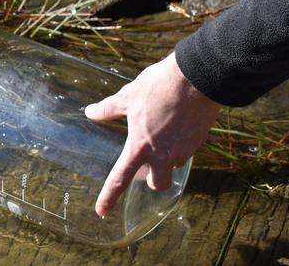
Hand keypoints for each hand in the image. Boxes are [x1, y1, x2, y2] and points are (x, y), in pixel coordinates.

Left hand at [85, 53, 220, 216]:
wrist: (197, 77)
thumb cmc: (159, 87)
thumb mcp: (127, 96)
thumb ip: (108, 110)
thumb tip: (90, 112)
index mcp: (140, 147)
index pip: (120, 179)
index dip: (109, 197)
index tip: (101, 211)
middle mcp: (162, 156)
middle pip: (158, 184)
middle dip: (153, 178)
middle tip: (148, 162)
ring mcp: (184, 151)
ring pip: (174, 166)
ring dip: (168, 159)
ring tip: (163, 134)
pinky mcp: (199, 142)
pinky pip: (187, 150)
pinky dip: (180, 144)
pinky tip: (178, 125)